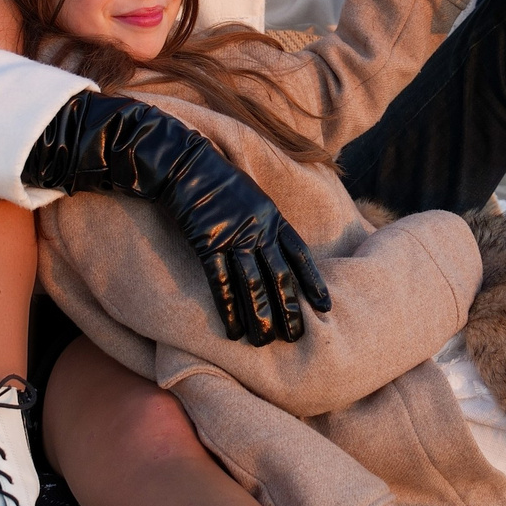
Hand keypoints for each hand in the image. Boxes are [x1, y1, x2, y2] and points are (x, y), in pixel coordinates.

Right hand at [21, 93, 331, 345]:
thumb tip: (272, 247)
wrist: (180, 162)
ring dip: (261, 315)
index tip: (325, 306)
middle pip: (279, 275)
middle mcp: (257, 228)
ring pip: (253, 283)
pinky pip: (220, 280)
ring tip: (267, 342)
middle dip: (289, 308)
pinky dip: (228, 306)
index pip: (299, 255)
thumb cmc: (213, 179)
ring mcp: (232, 235)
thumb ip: (263, 221)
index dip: (312, 282)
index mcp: (271, 216)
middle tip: (298, 337)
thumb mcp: (249, 195)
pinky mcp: (206, 241)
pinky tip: (232, 329)